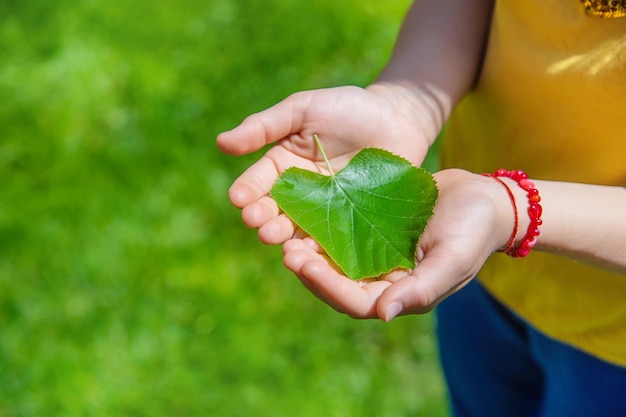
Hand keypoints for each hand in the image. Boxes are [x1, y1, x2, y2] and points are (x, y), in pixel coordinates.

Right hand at [216, 84, 443, 244]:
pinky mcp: (349, 224)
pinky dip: (318, 248)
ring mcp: (325, 211)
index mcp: (283, 164)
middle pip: (275, 210)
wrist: (399, 118)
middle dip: (263, 217)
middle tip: (257, 223)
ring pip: (299, 229)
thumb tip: (221, 143)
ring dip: (284, 236)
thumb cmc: (349, 108)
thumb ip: (265, 126)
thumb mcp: (303, 109)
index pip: (259, 181)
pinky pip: (331, 239)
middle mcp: (299, 192)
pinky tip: (309, 252)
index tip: (238, 199)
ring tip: (275, 240)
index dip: (247, 191)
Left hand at [281, 169, 514, 319]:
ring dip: (312, 255)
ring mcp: (378, 257)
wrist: (484, 198)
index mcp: (404, 294)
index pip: (358, 302)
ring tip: (289, 237)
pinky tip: (307, 219)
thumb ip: (422, 288)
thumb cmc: (474, 229)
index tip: (306, 265)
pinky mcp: (374, 234)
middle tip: (288, 252)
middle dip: (312, 272)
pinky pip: (344, 239)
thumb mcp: (453, 258)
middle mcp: (386, 281)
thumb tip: (384, 315)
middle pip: (339, 286)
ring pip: (336, 264)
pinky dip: (325, 234)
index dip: (329, 287)